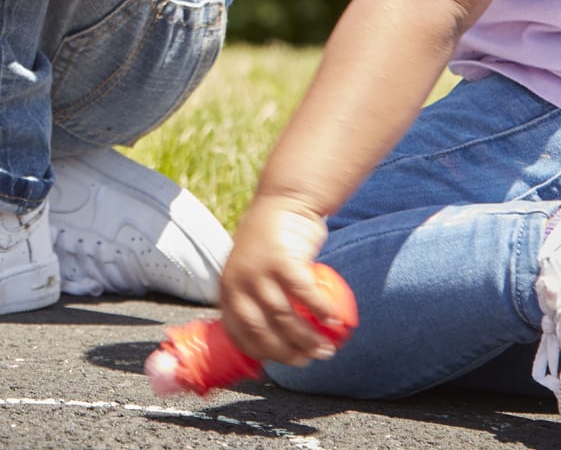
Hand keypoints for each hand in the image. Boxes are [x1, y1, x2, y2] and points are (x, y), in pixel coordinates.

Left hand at [219, 194, 335, 366]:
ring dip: (308, 338)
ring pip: (284, 317)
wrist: (285, 199)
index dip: (265, 355)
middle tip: (311, 359)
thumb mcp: (252, 270)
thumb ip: (256, 298)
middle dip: (288, 353)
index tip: (287, 362)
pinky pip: (304, 293)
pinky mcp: (281, 258)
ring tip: (326, 347)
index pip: (241, 334)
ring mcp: (259, 270)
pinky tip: (334, 319)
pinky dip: (320, 310)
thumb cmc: (272, 240)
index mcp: (227, 288)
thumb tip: (274, 339)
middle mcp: (238, 281)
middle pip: (262, 331)